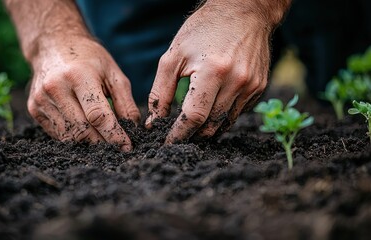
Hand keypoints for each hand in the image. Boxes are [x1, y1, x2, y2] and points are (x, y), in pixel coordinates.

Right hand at [27, 34, 139, 150]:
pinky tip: (86, 131)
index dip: (114, 135)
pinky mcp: (34, 108)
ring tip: (104, 140)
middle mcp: (56, 88)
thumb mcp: (113, 73)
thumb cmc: (89, 58)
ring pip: (69, 136)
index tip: (127, 147)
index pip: (98, 115)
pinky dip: (75, 137)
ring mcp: (41, 99)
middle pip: (83, 130)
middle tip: (118, 147)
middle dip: (103, 143)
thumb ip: (125, 102)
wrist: (53, 45)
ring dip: (89, 143)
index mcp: (78, 75)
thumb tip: (133, 128)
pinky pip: (58, 134)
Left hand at [146, 0, 289, 142]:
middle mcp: (237, 81)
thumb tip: (154, 123)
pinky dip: (221, 118)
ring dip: (206, 130)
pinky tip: (210, 111)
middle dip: (191, 136)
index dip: (178, 134)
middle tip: (177, 137)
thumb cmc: (202, 30)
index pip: (193, 117)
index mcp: (213, 71)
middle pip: (211, 125)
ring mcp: (252, 86)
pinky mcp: (259, 88)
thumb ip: (160, 92)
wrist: (244, 12)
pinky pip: (237, 114)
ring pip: (225, 123)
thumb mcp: (173, 56)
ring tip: (191, 129)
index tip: (166, 144)